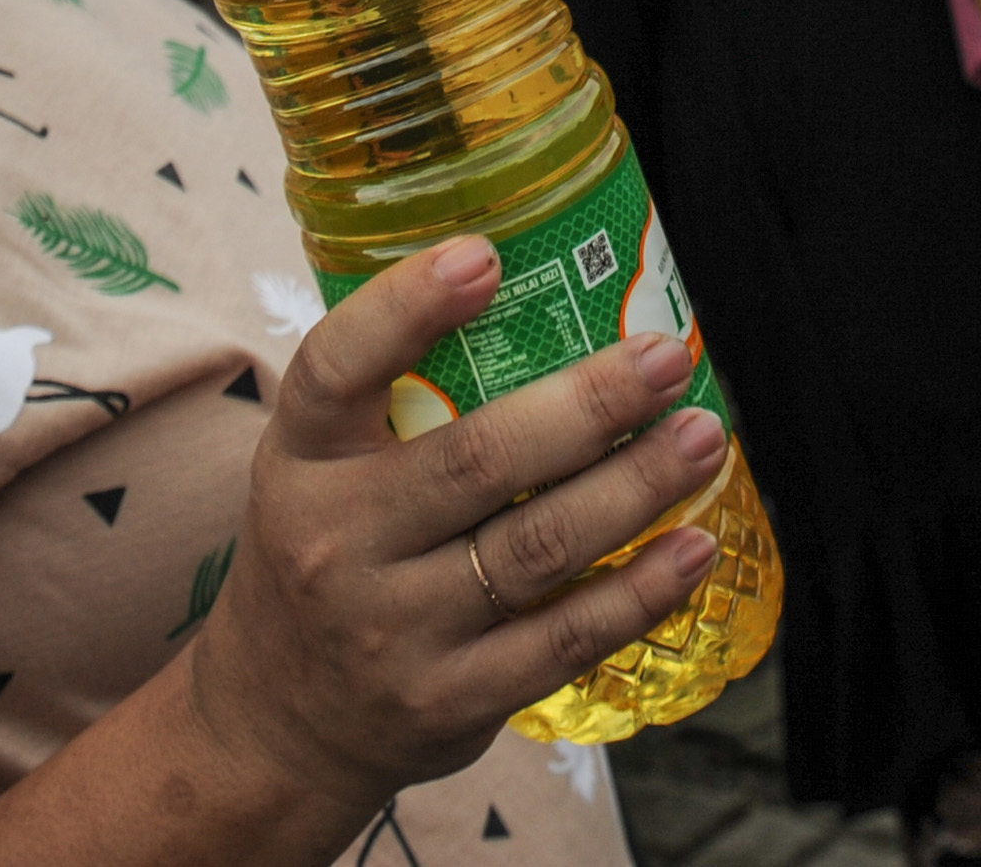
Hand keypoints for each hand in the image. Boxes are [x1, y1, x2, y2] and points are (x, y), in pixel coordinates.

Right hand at [182, 239, 725, 810]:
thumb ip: (395, 397)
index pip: (337, 368)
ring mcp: (394, 629)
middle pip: (477, 459)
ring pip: (537, 546)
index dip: (407, 308)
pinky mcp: (449, 700)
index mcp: (303, 459)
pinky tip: (692, 549)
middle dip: (590, 404)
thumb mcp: (318, 468)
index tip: (485, 257)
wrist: (278, 724)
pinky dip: (638, 592)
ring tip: (703, 438)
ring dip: (635, 487)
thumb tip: (537, 293)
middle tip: (665, 357)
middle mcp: (337, 541)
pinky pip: (562, 639)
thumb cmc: (324, 554)